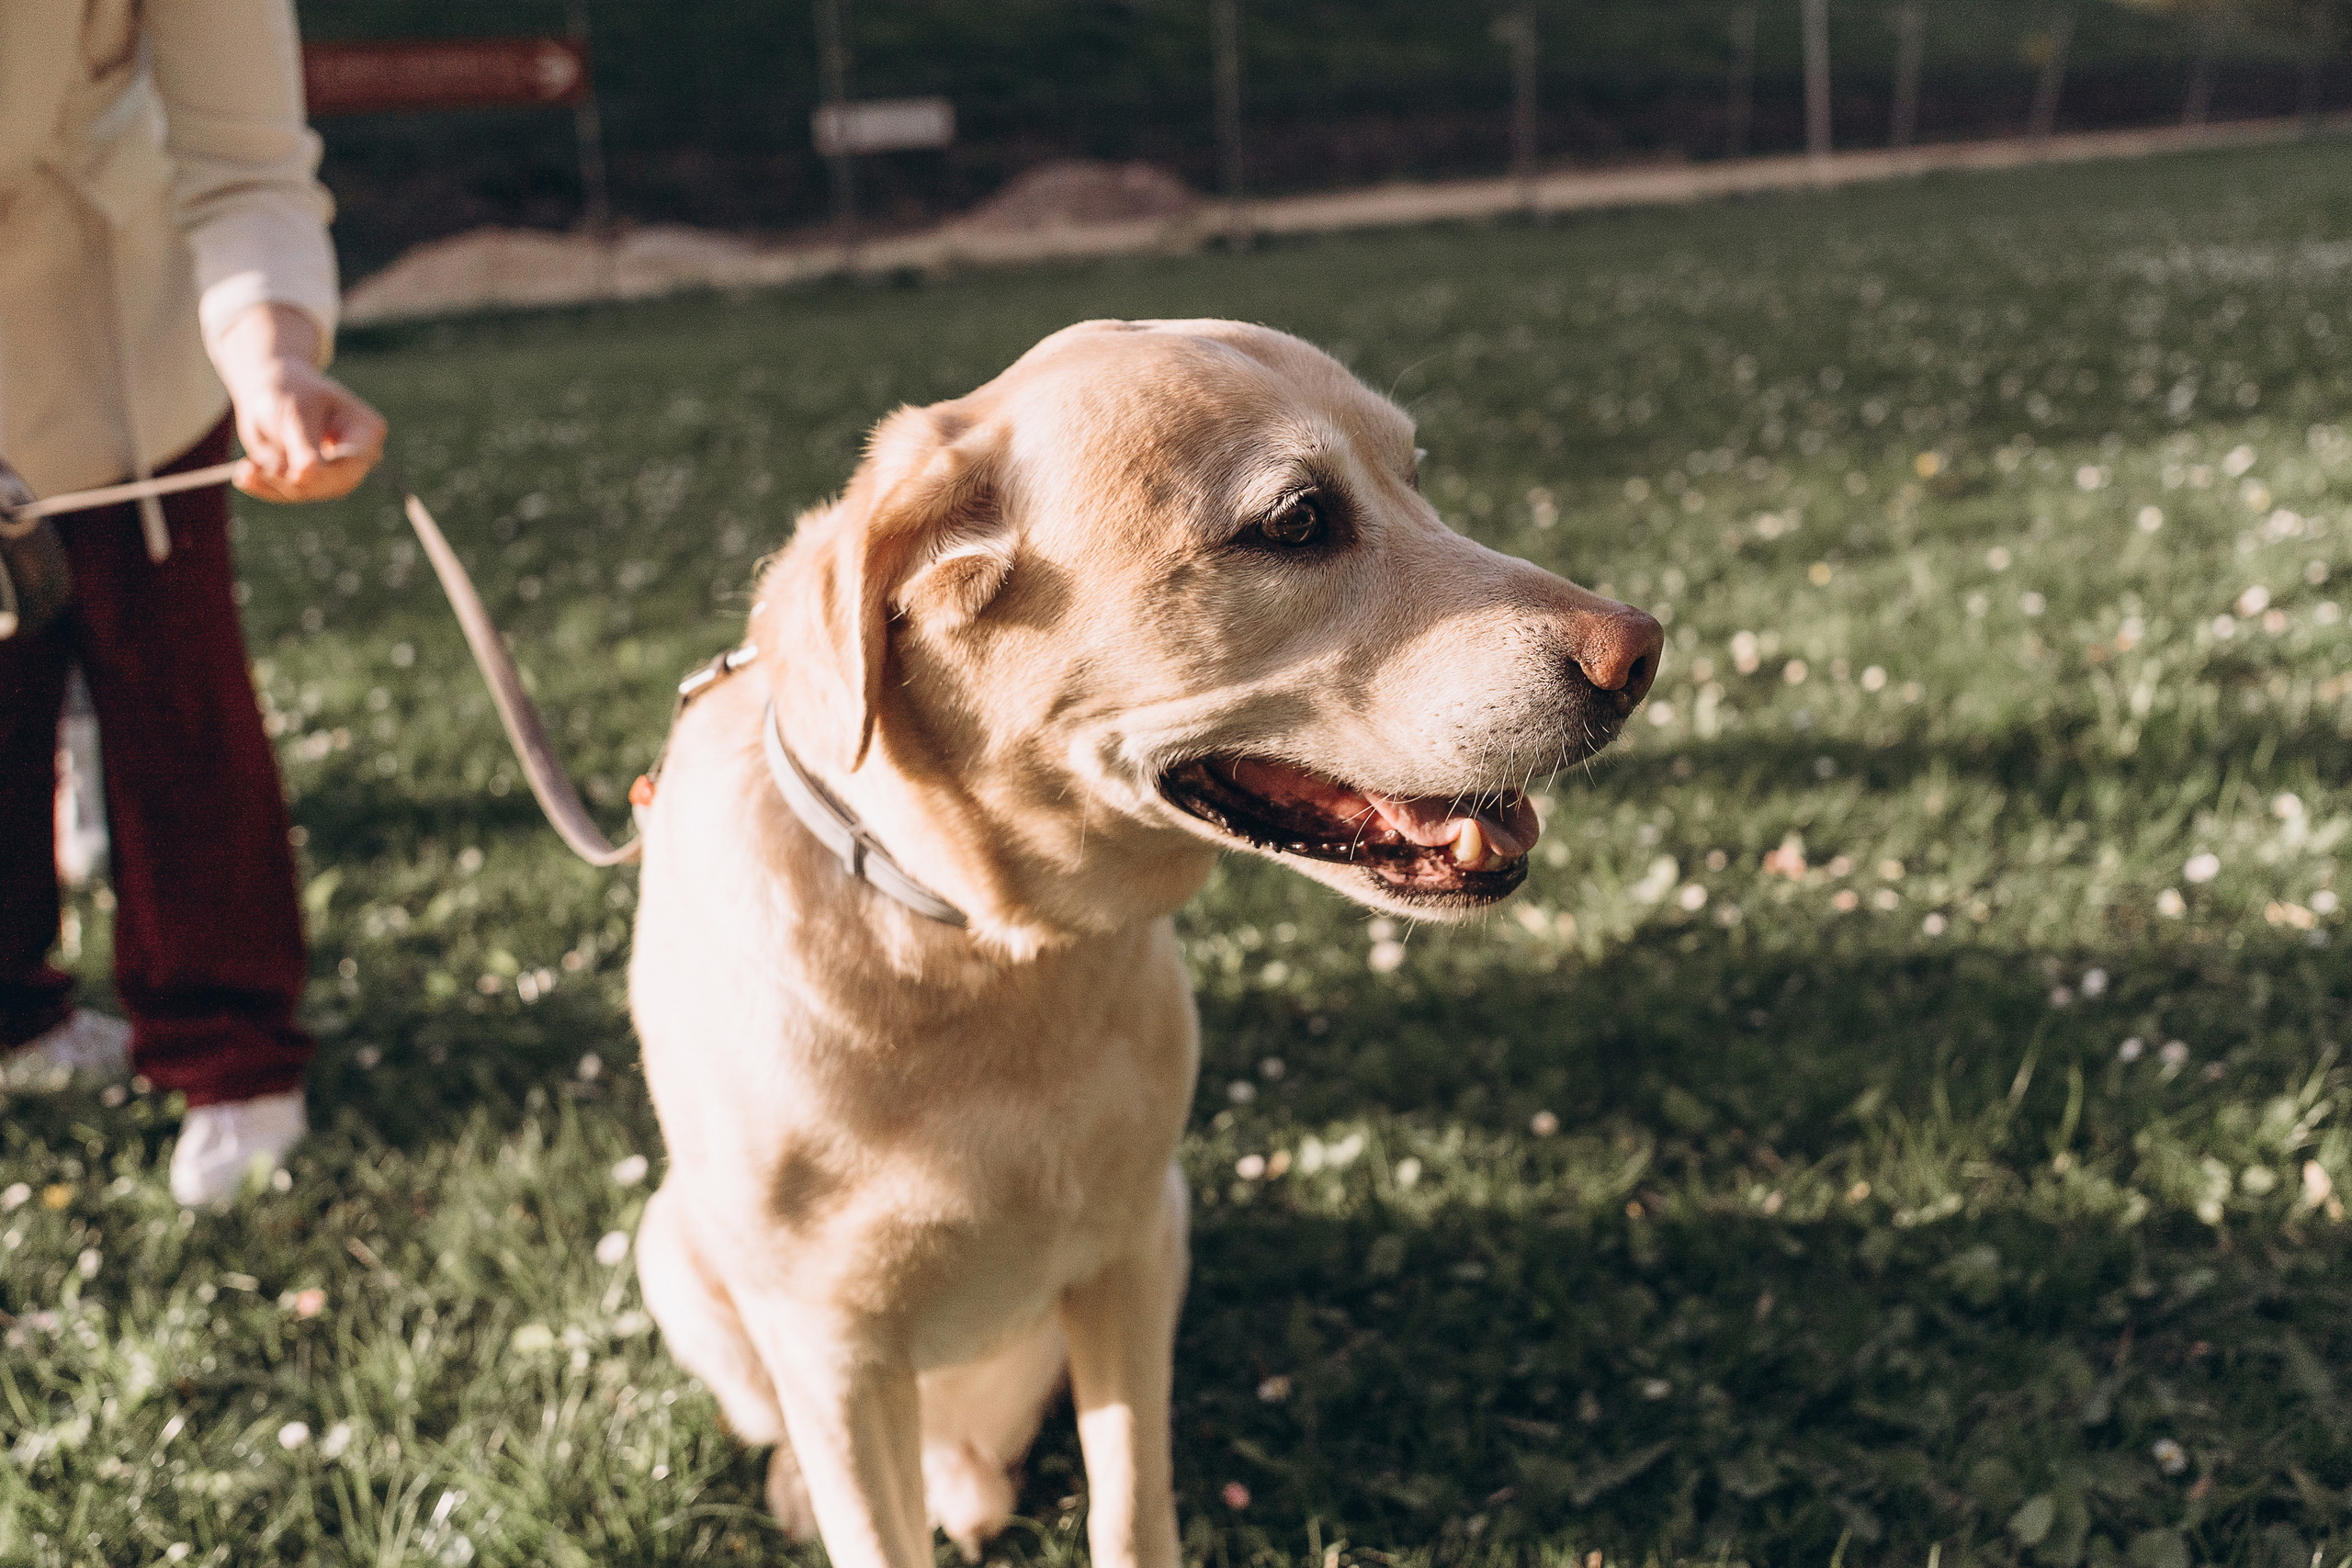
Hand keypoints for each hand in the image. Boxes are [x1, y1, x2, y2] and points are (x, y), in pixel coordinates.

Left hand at [211, 304, 387, 503]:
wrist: (272, 388)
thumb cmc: (290, 389)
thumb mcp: (296, 411)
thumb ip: (303, 445)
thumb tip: (306, 477)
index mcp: (366, 431)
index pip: (353, 462)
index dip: (327, 474)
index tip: (296, 477)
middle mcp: (356, 457)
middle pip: (332, 483)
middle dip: (291, 479)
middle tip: (254, 469)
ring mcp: (334, 473)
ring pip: (306, 491)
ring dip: (270, 481)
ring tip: (245, 468)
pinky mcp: (309, 483)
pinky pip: (286, 493)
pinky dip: (261, 486)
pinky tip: (244, 475)